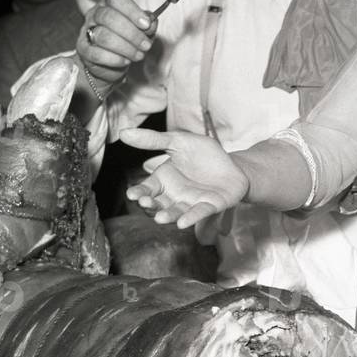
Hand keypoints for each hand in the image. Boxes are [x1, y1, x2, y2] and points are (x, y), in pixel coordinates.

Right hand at [78, 0, 155, 89]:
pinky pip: (97, 54)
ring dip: (126, 48)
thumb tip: (151, 23)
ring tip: (139, 55)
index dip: (132, 11)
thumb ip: (148, 25)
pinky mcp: (84, 50)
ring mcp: (87, 31)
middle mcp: (95, 14)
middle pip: (108, 16)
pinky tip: (125, 61)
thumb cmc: (129, 41)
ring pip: (103, 36)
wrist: (113, 63)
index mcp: (109, 4)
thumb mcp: (143, 31)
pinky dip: (115, 59)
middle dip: (132, 33)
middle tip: (146, 45)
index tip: (146, 25)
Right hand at [121, 127, 248, 229]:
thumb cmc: (204, 155)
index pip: (147, 189)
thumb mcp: (179, 141)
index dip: (139, 192)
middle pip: (158, 203)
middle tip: (145, 203)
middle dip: (150, 205)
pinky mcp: (210, 206)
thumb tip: (124, 132)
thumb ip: (154, 140)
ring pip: (176, 211)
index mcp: (164, 180)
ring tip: (160, 218)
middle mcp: (175, 195)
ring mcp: (192, 202)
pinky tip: (183, 223)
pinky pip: (199, 213)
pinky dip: (191, 217)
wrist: (233, 164)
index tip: (132, 194)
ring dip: (168, 216)